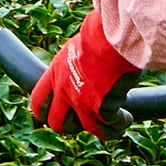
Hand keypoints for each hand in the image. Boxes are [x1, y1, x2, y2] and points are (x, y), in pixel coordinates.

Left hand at [30, 11, 139, 136]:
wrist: (112, 39)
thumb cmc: (99, 36)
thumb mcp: (76, 48)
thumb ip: (74, 66)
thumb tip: (83, 69)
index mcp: (55, 73)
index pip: (38, 102)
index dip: (45, 112)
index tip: (55, 114)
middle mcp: (64, 91)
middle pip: (57, 124)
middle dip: (71, 126)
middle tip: (86, 119)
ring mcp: (81, 102)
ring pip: (87, 130)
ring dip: (101, 128)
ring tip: (116, 118)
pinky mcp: (101, 109)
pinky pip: (109, 128)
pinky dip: (120, 123)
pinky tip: (126, 116)